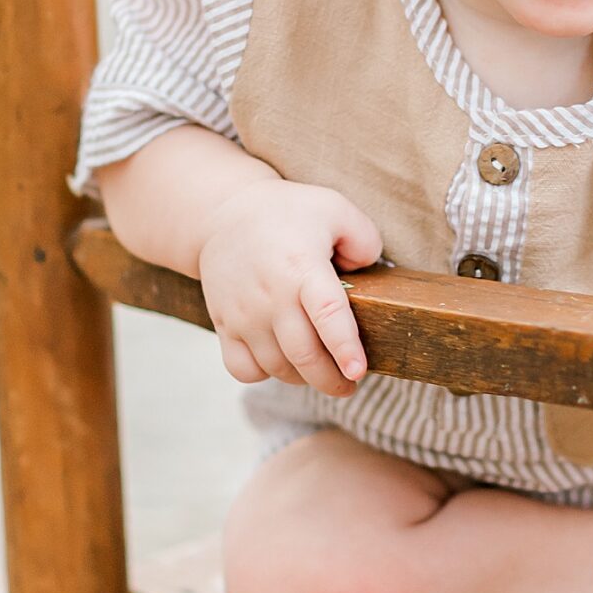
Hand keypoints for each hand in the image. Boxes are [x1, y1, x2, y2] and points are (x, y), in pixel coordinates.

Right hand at [198, 181, 382, 396]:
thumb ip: (365, 240)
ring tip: (321, 370)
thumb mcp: (335, 209)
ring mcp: (244, 315)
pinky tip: (282, 362)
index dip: (344, 347)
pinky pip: (244, 370)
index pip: (326, 314)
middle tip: (349, 383)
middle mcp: (271, 296)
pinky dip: (265, 375)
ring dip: (304, 378)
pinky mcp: (224, 326)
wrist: (222, 215)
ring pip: (277, 368)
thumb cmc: (285, 213)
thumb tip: (371, 271)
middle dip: (332, 379)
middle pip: (304, 354)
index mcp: (301, 267)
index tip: (358, 370)